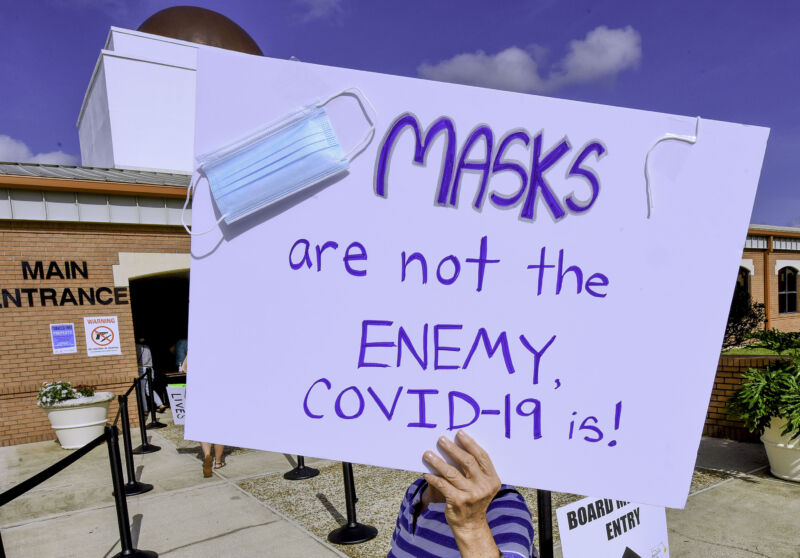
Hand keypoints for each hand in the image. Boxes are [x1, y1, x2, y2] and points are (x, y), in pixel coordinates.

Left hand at [423, 430, 501, 556]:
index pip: (482, 457)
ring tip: (428, 454)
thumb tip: (456, 445)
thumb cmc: (474, 500)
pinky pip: (442, 484)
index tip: (459, 434)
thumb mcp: (481, 485)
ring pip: (451, 472)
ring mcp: (471, 495)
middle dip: (453, 449)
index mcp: (492, 479)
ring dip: (438, 461)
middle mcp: (484, 486)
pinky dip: (432, 477)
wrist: (471, 525)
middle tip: (441, 440)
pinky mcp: (457, 501)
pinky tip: (426, 472)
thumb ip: (476, 470)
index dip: (470, 443)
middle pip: (467, 462)